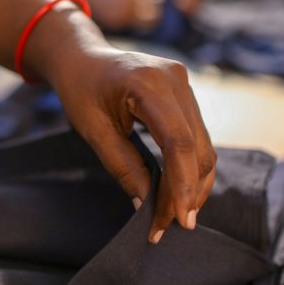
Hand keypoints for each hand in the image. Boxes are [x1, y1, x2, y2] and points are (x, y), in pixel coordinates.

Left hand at [49, 47, 215, 242]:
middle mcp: (176, 79)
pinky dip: (189, 166)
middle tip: (169, 227)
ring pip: (203, 145)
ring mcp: (184, 84)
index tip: (178, 220)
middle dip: (186, 192)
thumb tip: (146, 204)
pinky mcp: (185, 93)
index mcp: (148, 83)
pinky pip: (196, 136)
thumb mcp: (93, 130)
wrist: (81, 58)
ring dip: (192, 184)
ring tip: (174, 215)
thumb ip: (122, 166)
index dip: (182, 185)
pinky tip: (178, 191)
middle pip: (196, 147)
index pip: (178, 142)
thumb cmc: (80, 90)